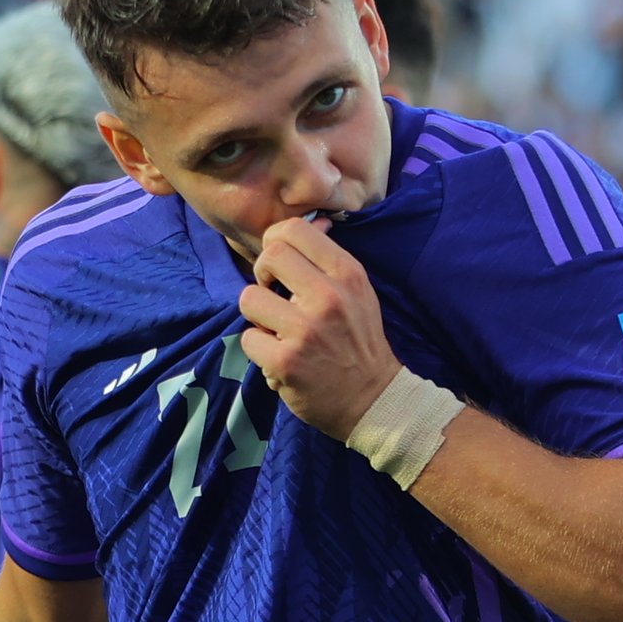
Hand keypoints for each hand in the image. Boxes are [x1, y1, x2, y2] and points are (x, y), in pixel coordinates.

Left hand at [239, 217, 400, 443]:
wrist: (374, 399)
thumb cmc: (358, 341)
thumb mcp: (357, 291)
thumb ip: (328, 260)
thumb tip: (308, 222)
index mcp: (347, 273)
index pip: (294, 229)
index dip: (275, 241)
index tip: (279, 264)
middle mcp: (329, 296)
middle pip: (269, 256)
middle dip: (262, 275)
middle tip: (273, 296)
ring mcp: (306, 330)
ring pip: (248, 297)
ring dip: (257, 316)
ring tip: (277, 330)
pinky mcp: (286, 361)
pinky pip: (248, 338)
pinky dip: (259, 349)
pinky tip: (280, 357)